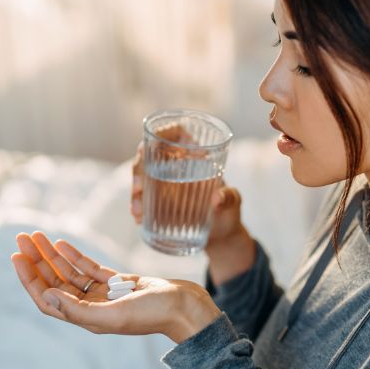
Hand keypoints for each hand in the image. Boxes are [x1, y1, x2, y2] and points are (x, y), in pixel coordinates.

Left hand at [11, 231, 222, 343]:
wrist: (186, 307)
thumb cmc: (154, 314)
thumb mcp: (115, 315)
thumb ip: (79, 310)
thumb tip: (46, 297)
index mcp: (86, 318)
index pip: (47, 298)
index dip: (30, 279)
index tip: (17, 257)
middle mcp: (91, 306)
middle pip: (55, 282)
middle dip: (36, 260)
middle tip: (21, 237)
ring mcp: (104, 294)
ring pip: (70, 272)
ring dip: (52, 254)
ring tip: (36, 235)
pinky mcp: (119, 282)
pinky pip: (89, 267)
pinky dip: (75, 255)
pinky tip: (62, 243)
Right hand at [130, 126, 254, 283]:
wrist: (221, 236)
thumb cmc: (230, 212)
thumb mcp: (233, 203)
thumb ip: (230, 198)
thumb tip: (217, 198)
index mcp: (196, 155)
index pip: (176, 132)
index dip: (163, 132)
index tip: (154, 143)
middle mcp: (177, 164)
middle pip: (151, 154)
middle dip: (139, 168)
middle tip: (140, 188)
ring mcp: (165, 182)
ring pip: (143, 176)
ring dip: (136, 191)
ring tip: (138, 211)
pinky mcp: (159, 200)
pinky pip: (143, 197)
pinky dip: (138, 205)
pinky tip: (138, 217)